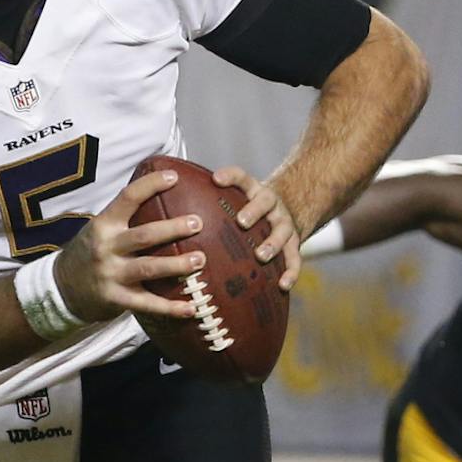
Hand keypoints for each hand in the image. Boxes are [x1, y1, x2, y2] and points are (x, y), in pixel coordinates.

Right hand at [51, 165, 208, 321]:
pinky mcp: (116, 299)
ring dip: (177, 265)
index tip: (173, 177)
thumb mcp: (100, 230)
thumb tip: (165, 198)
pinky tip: (191, 308)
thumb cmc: (90, 253)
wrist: (62, 288)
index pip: (128, 198)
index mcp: (104, 225)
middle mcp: (107, 248)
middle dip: (173, 228)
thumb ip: (125, 218)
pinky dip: (170, 307)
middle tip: (197, 223)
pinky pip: (147, 303)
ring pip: (149, 268)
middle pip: (144, 235)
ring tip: (200, 259)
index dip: (150, 185)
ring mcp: (111, 274)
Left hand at [212, 165, 302, 290]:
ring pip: (282, 231)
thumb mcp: (232, 202)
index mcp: (252, 191)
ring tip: (261, 256)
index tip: (216, 179)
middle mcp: (271, 204)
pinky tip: (282, 285)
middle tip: (241, 221)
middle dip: (253, 211)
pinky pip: (295, 258)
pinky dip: (291, 272)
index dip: (230, 176)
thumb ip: (209, 205)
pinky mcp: (294, 244)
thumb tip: (165, 214)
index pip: (242, 178)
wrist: (283, 213)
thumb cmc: (245, 212)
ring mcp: (284, 224)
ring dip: (273, 243)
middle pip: (265, 202)